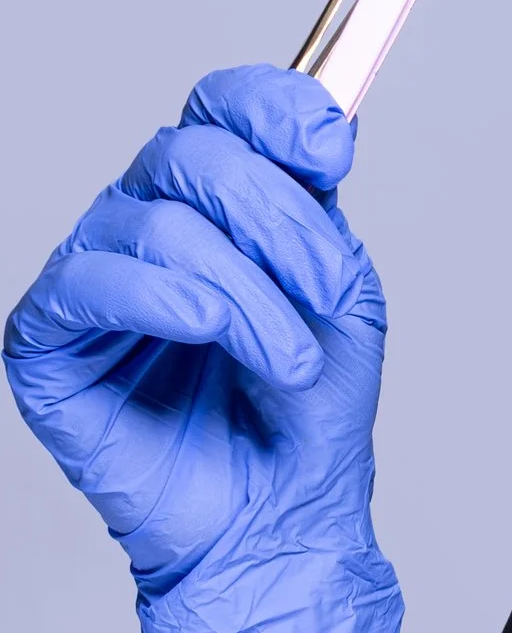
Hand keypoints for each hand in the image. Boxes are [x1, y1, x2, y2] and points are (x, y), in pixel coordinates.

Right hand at [5, 63, 401, 632]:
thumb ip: (320, 205)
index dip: (270, 107)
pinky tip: (206, 331)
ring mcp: (94, 279)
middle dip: (276, 218)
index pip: (221, 108)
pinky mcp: (49, 343)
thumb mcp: (340, 296)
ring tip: (287, 361)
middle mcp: (146, 225)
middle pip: (190, 153)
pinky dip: (162, 299)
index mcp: (218, 203)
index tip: (329, 147)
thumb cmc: (304, 415)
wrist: (279, 525)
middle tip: (326, 288)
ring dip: (243, 292)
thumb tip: (322, 117)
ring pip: (157, 223)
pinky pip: (89, 283)